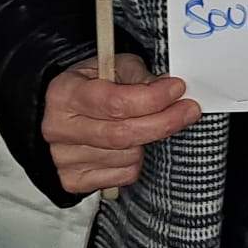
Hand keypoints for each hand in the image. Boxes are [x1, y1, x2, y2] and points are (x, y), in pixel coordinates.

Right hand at [42, 55, 200, 194]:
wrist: (58, 115)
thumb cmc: (88, 87)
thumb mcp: (111, 66)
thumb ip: (138, 76)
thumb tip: (170, 90)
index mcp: (65, 93)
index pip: (115, 102)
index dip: (152, 98)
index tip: (177, 88)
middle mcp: (60, 128)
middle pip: (123, 134)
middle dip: (164, 121)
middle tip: (189, 110)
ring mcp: (64, 158)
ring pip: (128, 156)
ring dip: (148, 140)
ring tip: (145, 123)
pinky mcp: (75, 180)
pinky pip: (123, 175)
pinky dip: (136, 160)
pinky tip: (130, 144)